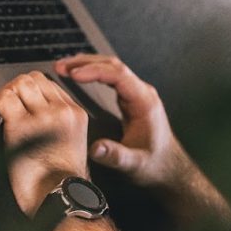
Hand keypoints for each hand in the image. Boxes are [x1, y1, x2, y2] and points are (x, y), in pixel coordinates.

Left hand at [0, 71, 88, 216]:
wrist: (60, 199)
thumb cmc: (60, 183)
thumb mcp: (68, 145)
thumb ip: (55, 124)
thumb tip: (29, 109)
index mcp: (75, 114)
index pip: (48, 84)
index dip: (27, 92)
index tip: (18, 108)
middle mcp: (62, 111)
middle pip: (33, 78)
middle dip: (13, 89)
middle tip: (5, 110)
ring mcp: (44, 117)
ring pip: (19, 84)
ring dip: (3, 96)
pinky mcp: (24, 127)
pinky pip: (4, 100)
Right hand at [54, 54, 196, 193]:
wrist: (169, 168)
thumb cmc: (155, 165)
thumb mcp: (134, 164)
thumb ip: (115, 156)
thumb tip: (95, 148)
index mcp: (144, 102)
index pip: (119, 76)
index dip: (95, 71)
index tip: (73, 75)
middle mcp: (142, 94)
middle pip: (114, 66)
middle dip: (86, 63)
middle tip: (61, 66)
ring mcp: (136, 95)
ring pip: (112, 69)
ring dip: (88, 65)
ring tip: (64, 68)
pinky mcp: (130, 100)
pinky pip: (111, 78)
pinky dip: (93, 73)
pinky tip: (79, 75)